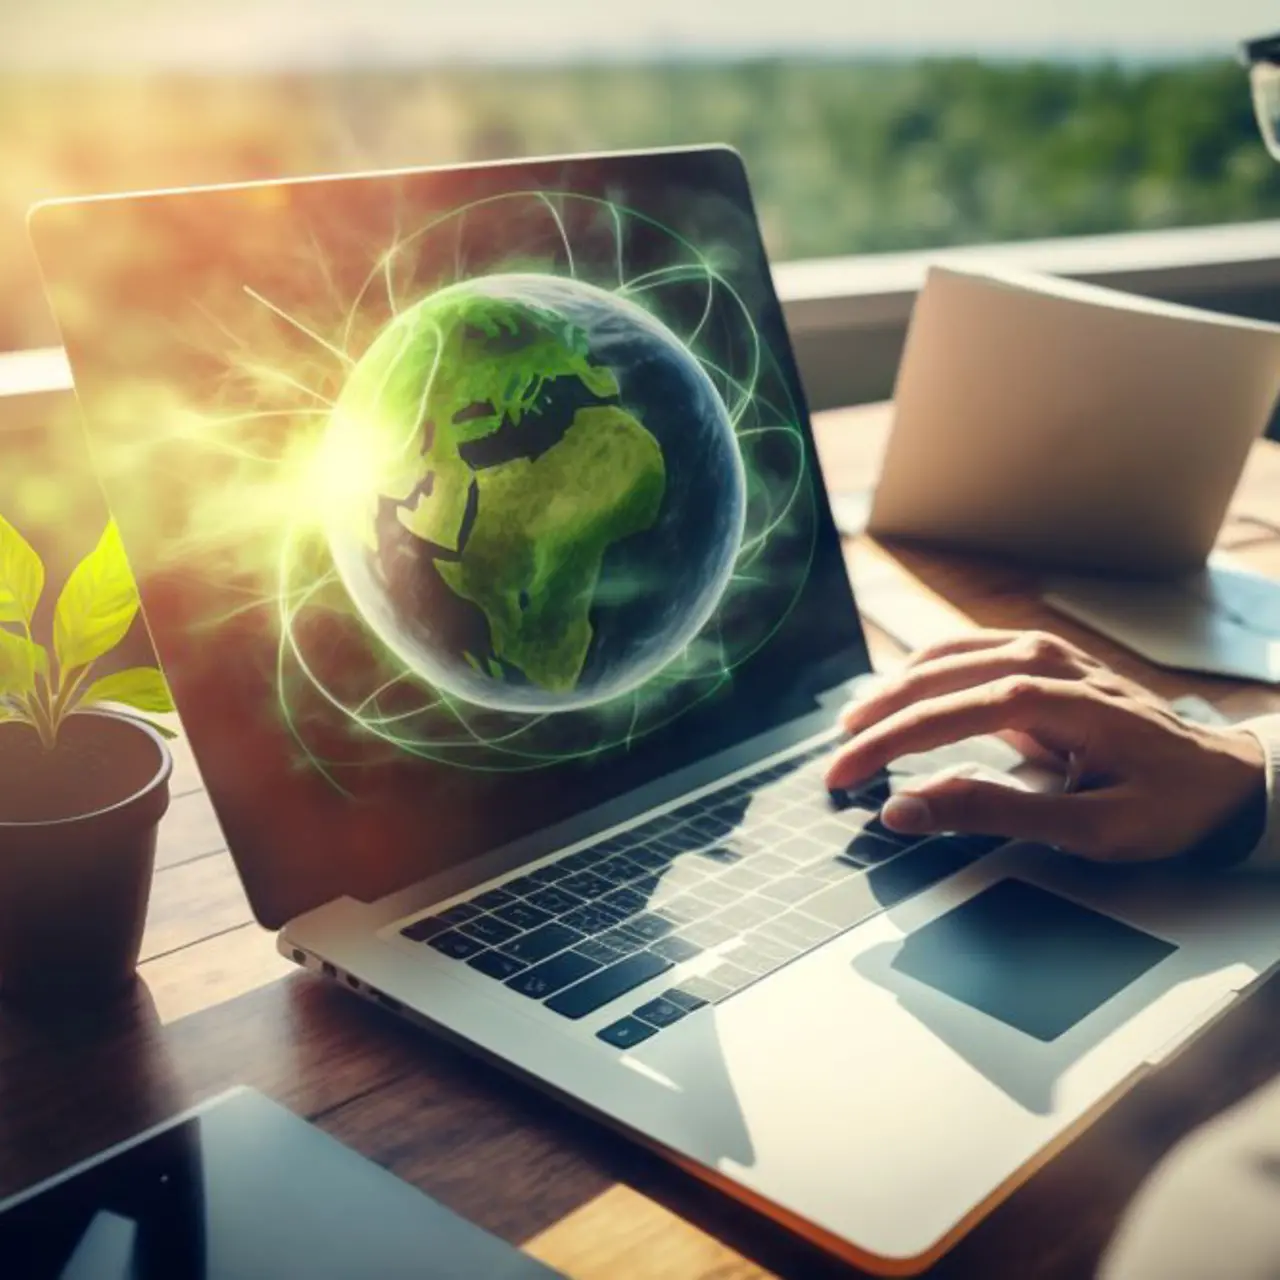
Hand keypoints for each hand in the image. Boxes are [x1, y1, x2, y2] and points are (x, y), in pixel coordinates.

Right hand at [824, 630, 1266, 862]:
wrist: (1224, 777)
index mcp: (1055, 700)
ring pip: (943, 656)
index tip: (844, 776)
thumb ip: (993, 814)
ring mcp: (1044, 652)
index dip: (885, 745)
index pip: (944, 713)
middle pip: (933, 678)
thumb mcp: (1087, 829)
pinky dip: (922, 673)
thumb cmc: (1166, 807)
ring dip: (892, 690)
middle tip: (836, 763)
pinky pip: (965, 651)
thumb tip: (909, 809)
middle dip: (875, 721)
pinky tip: (900, 694)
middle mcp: (1044, 661)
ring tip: (853, 727)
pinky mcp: (1043, 657)